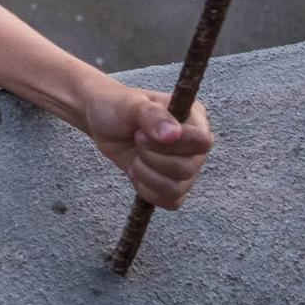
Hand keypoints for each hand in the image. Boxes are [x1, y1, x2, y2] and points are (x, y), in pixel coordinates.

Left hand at [85, 86, 213, 209]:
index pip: (201, 142)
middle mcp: (196, 146)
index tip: (141, 134)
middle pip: (187, 168)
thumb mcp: (130, 103)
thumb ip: (152, 114)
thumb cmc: (118, 107)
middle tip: (136, 141)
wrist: (104, 122)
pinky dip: (147, 190)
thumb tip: (174, 134)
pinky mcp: (175, 186)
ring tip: (136, 157)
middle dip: (151, 158)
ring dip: (146, 174)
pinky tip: (136, 173)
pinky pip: (171, 201)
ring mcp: (188, 167)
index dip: (170, 144)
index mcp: (194, 119)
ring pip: (177, 188)